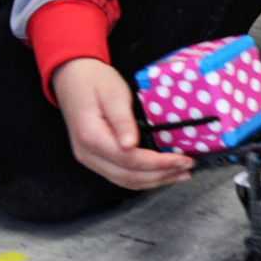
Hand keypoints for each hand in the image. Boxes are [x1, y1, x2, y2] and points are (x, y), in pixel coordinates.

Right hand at [52, 58, 194, 189]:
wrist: (73, 79)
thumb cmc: (95, 82)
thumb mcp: (113, 94)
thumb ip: (122, 120)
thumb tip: (131, 145)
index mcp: (91, 137)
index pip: (130, 160)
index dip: (159, 163)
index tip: (182, 159)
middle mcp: (88, 154)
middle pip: (129, 176)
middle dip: (162, 175)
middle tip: (187, 168)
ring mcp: (91, 160)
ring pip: (126, 181)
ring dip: (156, 181)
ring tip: (180, 174)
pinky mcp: (97, 160)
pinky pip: (122, 176)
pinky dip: (145, 178)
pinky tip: (162, 173)